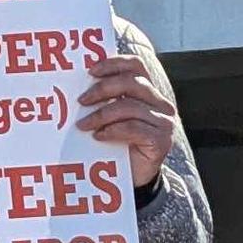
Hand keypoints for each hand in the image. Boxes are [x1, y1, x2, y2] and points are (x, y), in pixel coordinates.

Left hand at [75, 49, 175, 187]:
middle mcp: (161, 104)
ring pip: (130, 106)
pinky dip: (112, 130)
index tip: (90, 71)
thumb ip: (105, 99)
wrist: (132, 178)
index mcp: (148, 92)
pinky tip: (99, 136)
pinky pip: (133, 127)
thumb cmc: (117, 144)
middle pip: (132, 82)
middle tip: (81, 101)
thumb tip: (79, 83)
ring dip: (102, 114)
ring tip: (84, 125)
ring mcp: (164, 122)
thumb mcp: (110, 117)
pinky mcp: (162, 140)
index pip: (136, 65)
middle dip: (102, 89)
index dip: (114, 64)